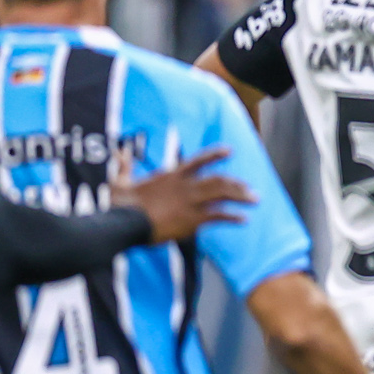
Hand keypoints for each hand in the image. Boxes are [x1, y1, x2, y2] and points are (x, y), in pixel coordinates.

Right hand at [111, 146, 251, 242]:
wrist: (124, 223)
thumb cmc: (120, 205)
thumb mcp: (120, 182)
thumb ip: (124, 166)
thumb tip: (119, 151)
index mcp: (171, 176)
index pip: (198, 160)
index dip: (215, 155)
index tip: (230, 151)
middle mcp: (184, 186)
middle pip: (218, 179)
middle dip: (237, 184)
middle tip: (250, 190)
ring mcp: (190, 202)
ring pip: (222, 194)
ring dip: (241, 196)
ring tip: (254, 200)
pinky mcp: (191, 219)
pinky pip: (218, 215)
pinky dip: (233, 217)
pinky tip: (243, 219)